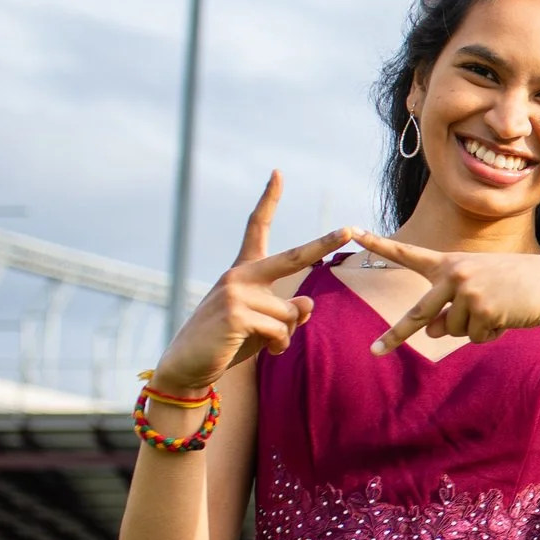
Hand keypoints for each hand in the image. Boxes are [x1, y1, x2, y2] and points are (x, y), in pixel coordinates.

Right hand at [149, 172, 354, 393]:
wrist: (188, 365)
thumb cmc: (228, 342)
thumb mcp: (263, 324)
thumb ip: (287, 312)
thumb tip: (307, 302)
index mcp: (244, 272)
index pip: (255, 228)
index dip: (268, 200)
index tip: (278, 173)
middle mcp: (239, 275)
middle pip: (293, 257)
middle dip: (325, 243)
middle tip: (351, 229)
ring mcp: (236, 292)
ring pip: (292, 311)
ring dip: (287, 334)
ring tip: (267, 343)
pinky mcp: (236, 314)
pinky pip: (282, 329)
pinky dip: (279, 344)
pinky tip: (265, 350)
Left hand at [352, 234, 539, 354]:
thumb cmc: (519, 287)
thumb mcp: (481, 292)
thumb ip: (450, 309)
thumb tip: (428, 333)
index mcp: (451, 263)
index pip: (409, 254)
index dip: (379, 245)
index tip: (352, 232)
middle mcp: (454, 273)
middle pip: (418, 314)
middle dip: (395, 336)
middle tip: (374, 351)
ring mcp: (466, 290)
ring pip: (452, 330)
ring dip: (474, 329)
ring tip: (500, 310)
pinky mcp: (481, 308)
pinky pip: (474, 336)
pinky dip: (490, 334)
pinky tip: (509, 316)